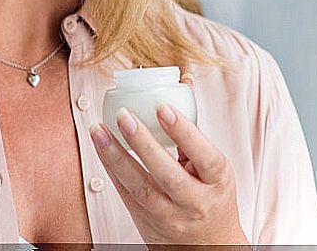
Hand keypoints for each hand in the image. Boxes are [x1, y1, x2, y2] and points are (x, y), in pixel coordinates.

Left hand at [89, 76, 248, 244]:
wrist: (208, 248)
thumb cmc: (210, 196)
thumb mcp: (213, 168)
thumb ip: (193, 128)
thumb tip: (184, 81)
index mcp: (218, 182)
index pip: (205, 156)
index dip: (184, 131)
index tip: (162, 106)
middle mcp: (195, 202)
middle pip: (167, 173)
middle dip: (143, 144)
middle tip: (122, 114)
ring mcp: (169, 215)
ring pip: (140, 187)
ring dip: (116, 156)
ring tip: (98, 130)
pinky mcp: (146, 221)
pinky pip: (125, 193)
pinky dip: (111, 168)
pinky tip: (99, 146)